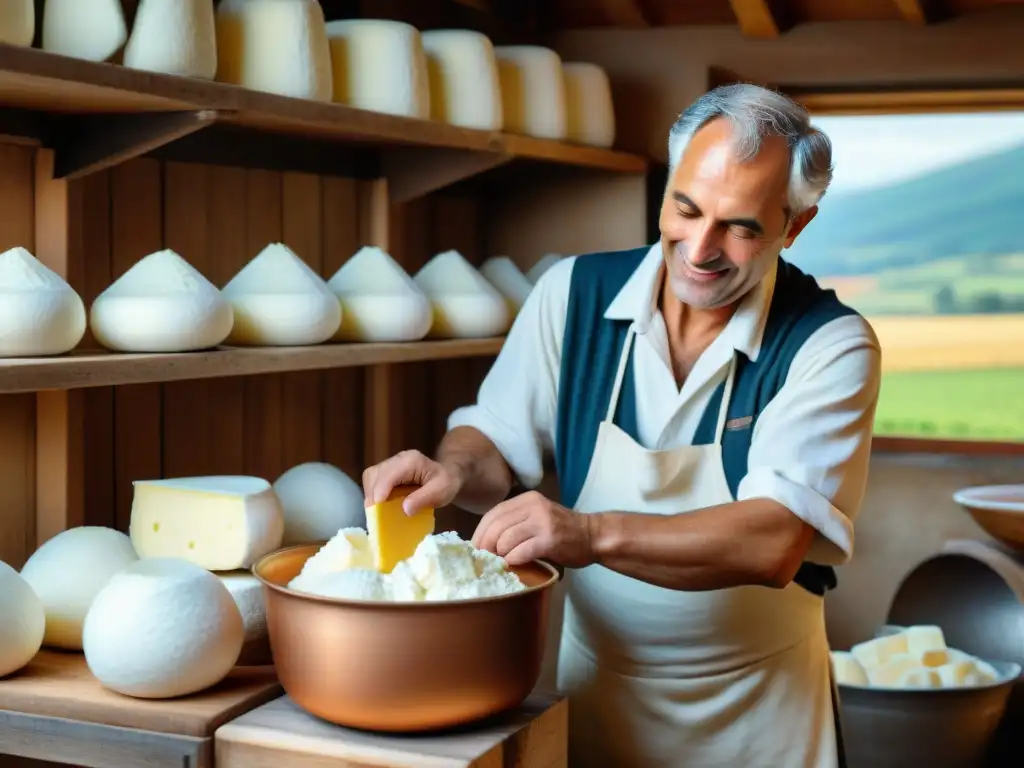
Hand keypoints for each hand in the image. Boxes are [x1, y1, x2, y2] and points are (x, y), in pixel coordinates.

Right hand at [362, 450, 463, 514]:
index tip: (375, 508)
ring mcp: (391, 463)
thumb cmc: (446, 482)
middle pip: (374, 474)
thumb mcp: (443, 491)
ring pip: (370, 477)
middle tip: (375, 515)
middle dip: (372, 495)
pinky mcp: (387, 471)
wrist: (447, 473)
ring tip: (376, 512)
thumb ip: (425, 498)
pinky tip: (380, 507)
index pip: (389, 474)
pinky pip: (374, 481)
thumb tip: (405, 509)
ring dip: (371, 495)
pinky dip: (373, 495)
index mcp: (411, 461)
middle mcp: (398, 459)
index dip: (380, 491)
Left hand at [472, 491, 596, 567]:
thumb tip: (485, 542)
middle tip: (485, 560)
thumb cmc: (563, 530)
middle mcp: (533, 506)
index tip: (475, 549)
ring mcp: (542, 522)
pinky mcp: (549, 539)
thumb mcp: (537, 517)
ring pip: (505, 540)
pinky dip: (514, 560)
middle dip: (486, 546)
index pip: (492, 514)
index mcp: (526, 499)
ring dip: (501, 555)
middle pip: (496, 527)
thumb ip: (515, 523)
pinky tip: (517, 564)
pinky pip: (521, 551)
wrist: (593, 535)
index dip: (480, 533)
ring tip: (505, 562)